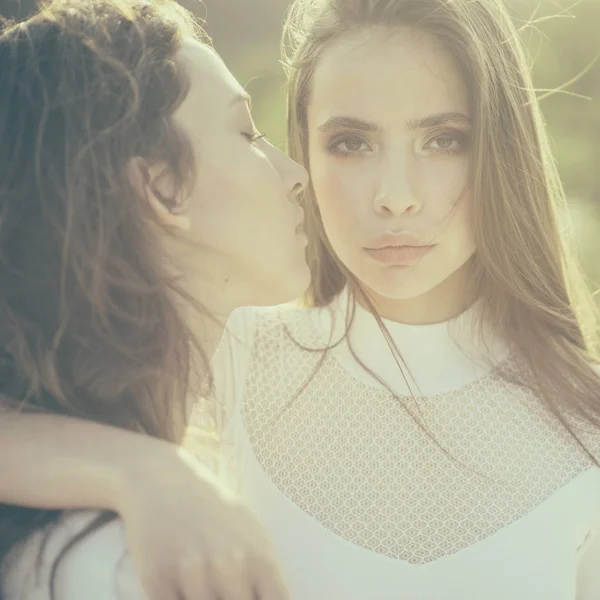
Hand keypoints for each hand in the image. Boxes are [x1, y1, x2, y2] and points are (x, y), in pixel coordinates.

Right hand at [115, 443, 289, 599]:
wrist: (162, 479)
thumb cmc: (213, 512)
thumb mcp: (252, 536)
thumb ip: (265, 578)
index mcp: (260, 559)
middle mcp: (230, 567)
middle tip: (223, 590)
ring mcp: (193, 574)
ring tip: (202, 586)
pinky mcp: (156, 579)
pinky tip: (180, 590)